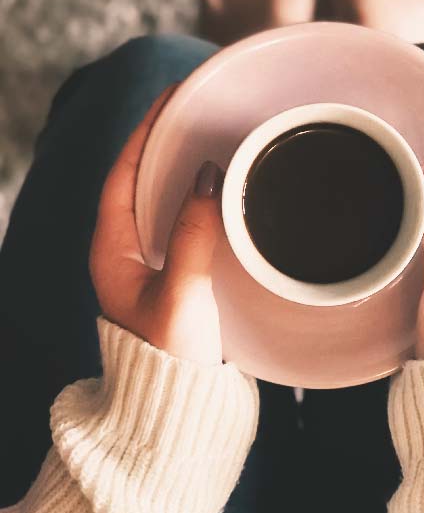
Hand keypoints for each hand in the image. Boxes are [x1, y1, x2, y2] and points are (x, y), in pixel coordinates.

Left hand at [89, 85, 224, 366]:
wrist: (177, 414)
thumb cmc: (171, 359)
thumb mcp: (182, 294)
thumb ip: (194, 235)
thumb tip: (209, 176)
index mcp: (111, 251)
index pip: (122, 173)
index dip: (144, 132)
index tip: (171, 98)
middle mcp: (124, 253)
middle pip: (139, 179)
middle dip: (164, 141)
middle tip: (197, 108)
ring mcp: (148, 265)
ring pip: (160, 199)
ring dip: (181, 166)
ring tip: (211, 135)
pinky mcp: (173, 277)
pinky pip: (180, 220)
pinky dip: (197, 196)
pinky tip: (222, 189)